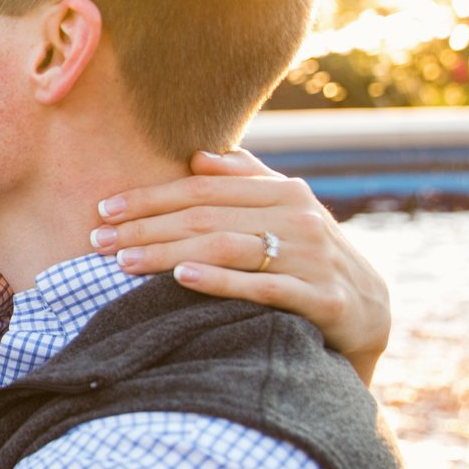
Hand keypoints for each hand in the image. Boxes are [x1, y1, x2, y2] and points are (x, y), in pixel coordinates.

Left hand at [91, 147, 390, 383]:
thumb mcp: (285, 214)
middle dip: (146, 227)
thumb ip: (248, 181)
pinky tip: (181, 277)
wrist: (370, 312)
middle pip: (206, 218)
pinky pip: (262, 288)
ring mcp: (313, 258)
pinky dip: (220, 281)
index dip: (150, 197)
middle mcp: (299, 219)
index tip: (104, 209)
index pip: (202, 190)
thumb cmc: (310, 258)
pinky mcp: (323, 299)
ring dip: (168, 253)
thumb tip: (200, 156)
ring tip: (124, 261)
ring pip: (226, 249)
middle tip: (97, 241)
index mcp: (285, 192)